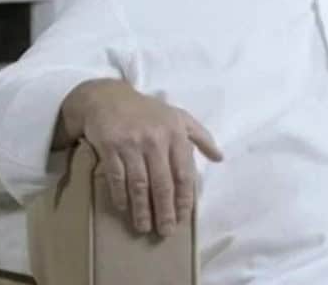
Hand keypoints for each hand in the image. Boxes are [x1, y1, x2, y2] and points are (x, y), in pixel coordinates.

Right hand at [59, 79, 223, 236]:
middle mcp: (156, 140)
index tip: (184, 217)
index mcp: (176, 134)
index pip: (184, 173)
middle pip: (163, 183)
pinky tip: (124, 209)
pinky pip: (117, 177)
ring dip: (142, 209)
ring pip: (139, 184)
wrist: (108, 98)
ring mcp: (132, 144)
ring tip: (144, 227)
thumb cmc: (148, 112)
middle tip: (166, 231)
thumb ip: (201, 137)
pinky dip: (120, 196)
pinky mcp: (110, 146)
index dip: (185, 198)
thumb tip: (219, 158)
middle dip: (165, 210)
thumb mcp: (179, 117)